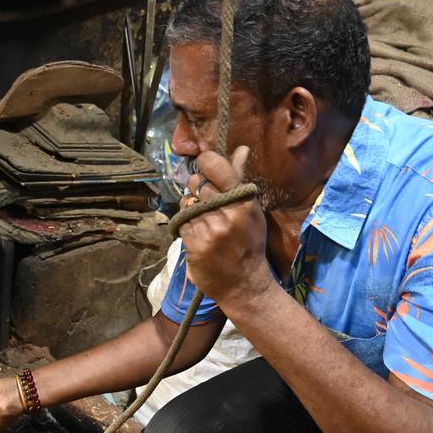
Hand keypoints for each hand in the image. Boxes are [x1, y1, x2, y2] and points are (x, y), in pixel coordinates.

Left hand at [179, 146, 274, 306]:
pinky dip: (186, 226)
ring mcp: (210, 230)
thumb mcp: (251, 210)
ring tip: (204, 222)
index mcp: (244, 201)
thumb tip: (242, 148)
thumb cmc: (249, 243)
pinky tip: (198, 235)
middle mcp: (227, 213)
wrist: (244, 284)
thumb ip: (240, 179)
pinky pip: (181, 223)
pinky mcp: (195, 245)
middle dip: (198, 188)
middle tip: (205, 199)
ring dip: (191, 210)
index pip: (217, 167)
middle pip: (197, 183)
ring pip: (187, 203)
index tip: (205, 166)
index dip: (206, 163)